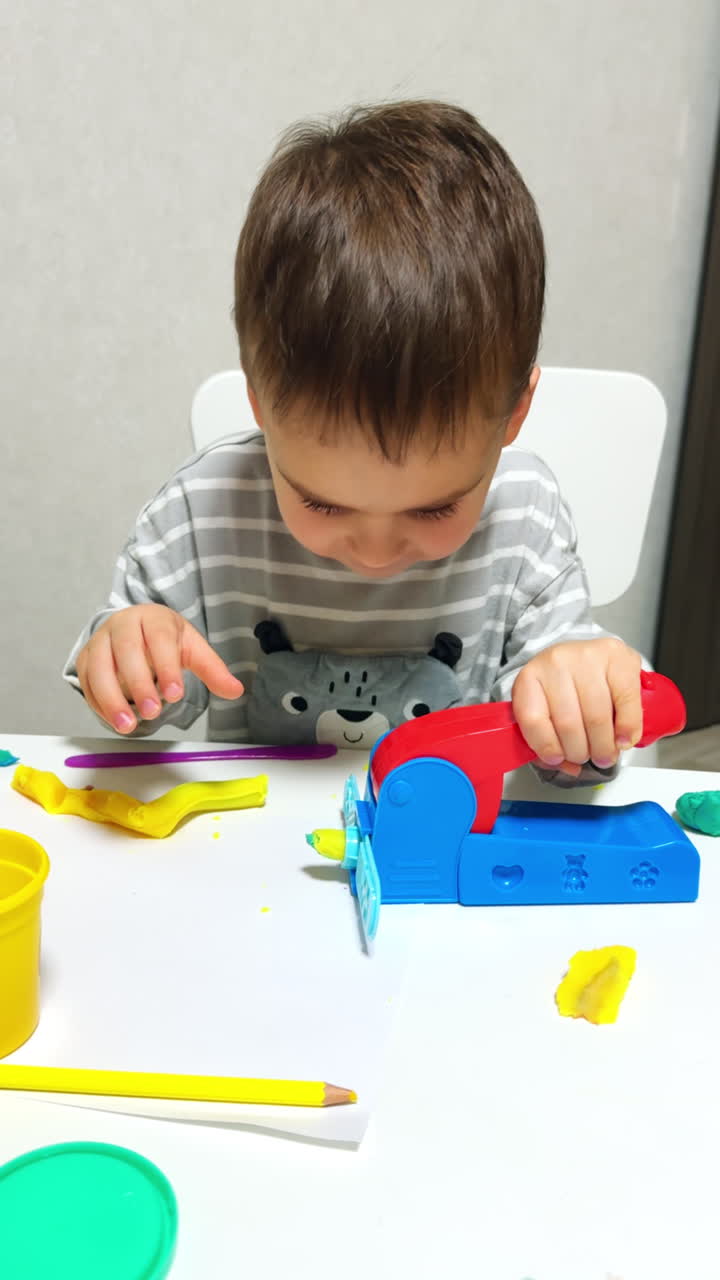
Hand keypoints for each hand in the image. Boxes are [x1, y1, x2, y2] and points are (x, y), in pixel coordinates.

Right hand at [76, 604, 243, 732]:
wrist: (134, 627)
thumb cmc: (164, 639)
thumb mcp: (191, 649)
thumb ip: (212, 670)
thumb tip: (236, 690)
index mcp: (152, 618)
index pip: (159, 639)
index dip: (166, 666)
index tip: (175, 694)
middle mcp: (122, 625)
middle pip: (126, 651)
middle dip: (139, 684)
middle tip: (153, 712)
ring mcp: (100, 641)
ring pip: (99, 668)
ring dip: (111, 699)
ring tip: (128, 726)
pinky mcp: (85, 659)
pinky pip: (86, 681)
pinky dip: (97, 703)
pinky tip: (114, 720)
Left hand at [512, 638, 642, 776]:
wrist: (588, 653)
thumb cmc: (565, 686)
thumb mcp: (545, 708)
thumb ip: (548, 741)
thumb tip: (568, 768)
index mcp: (530, 678)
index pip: (533, 719)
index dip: (546, 747)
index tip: (558, 758)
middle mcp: (556, 663)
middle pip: (567, 723)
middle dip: (580, 752)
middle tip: (587, 758)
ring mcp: (588, 658)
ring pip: (596, 717)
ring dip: (603, 746)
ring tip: (605, 754)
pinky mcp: (618, 659)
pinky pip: (625, 702)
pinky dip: (627, 728)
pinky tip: (623, 739)